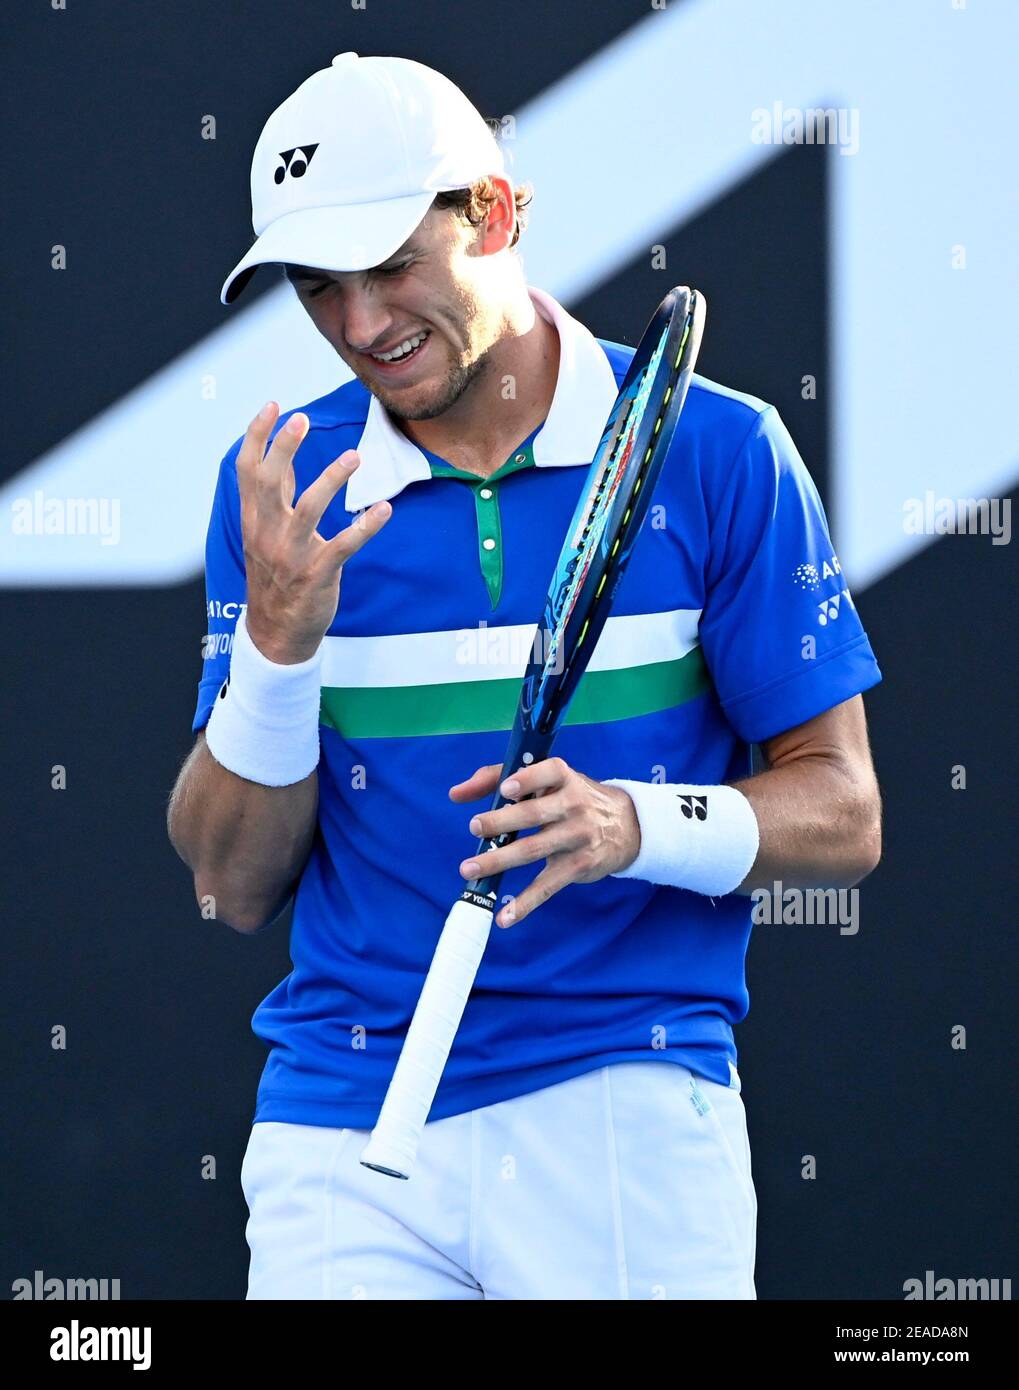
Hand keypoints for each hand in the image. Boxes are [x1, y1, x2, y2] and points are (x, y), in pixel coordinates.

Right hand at [238, 402, 392, 663]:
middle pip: (270, 482)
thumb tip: (279, 458)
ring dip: (332, 479)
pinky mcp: (318, 574)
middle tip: (302, 418)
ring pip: (309, 509)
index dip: (257, 436)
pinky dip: (365, 527)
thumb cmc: (275, 577)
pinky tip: (384, 511)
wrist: (276, 633)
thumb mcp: (263, 535)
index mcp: (253, 520)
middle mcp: (267, 533)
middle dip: (284, 448)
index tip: (272, 406)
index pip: (248, 471)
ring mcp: (292, 554)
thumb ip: (273, 499)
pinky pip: (344, 545)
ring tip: (354, 456)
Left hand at [448, 756, 641, 926]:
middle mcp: (573, 806)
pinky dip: (525, 903)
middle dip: (502, 822)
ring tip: (469, 870)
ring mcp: (577, 838)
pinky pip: (547, 886)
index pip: (548, 773)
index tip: (506, 789)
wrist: (627, 826)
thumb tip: (455, 794)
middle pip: (534, 814)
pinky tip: (505, 916)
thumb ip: (497, 778)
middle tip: (475, 828)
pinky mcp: (577, 867)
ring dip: (499, 861)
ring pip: (534, 850)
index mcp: (564, 779)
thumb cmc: (571, 797)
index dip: (528, 780)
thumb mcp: (546, 781)